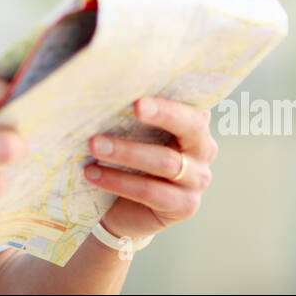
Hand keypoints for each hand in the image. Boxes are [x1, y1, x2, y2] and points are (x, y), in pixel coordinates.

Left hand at [85, 96, 216, 244]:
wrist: (125, 208)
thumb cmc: (129, 159)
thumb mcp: (133, 133)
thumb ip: (132, 114)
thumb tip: (106, 90)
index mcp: (194, 122)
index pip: (192, 102)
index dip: (175, 94)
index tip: (149, 88)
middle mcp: (203, 148)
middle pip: (191, 127)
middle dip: (163, 114)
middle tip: (135, 106)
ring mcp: (198, 179)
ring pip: (166, 162)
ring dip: (127, 152)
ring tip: (94, 145)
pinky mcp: (185, 206)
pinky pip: (151, 192)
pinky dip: (119, 182)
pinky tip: (93, 174)